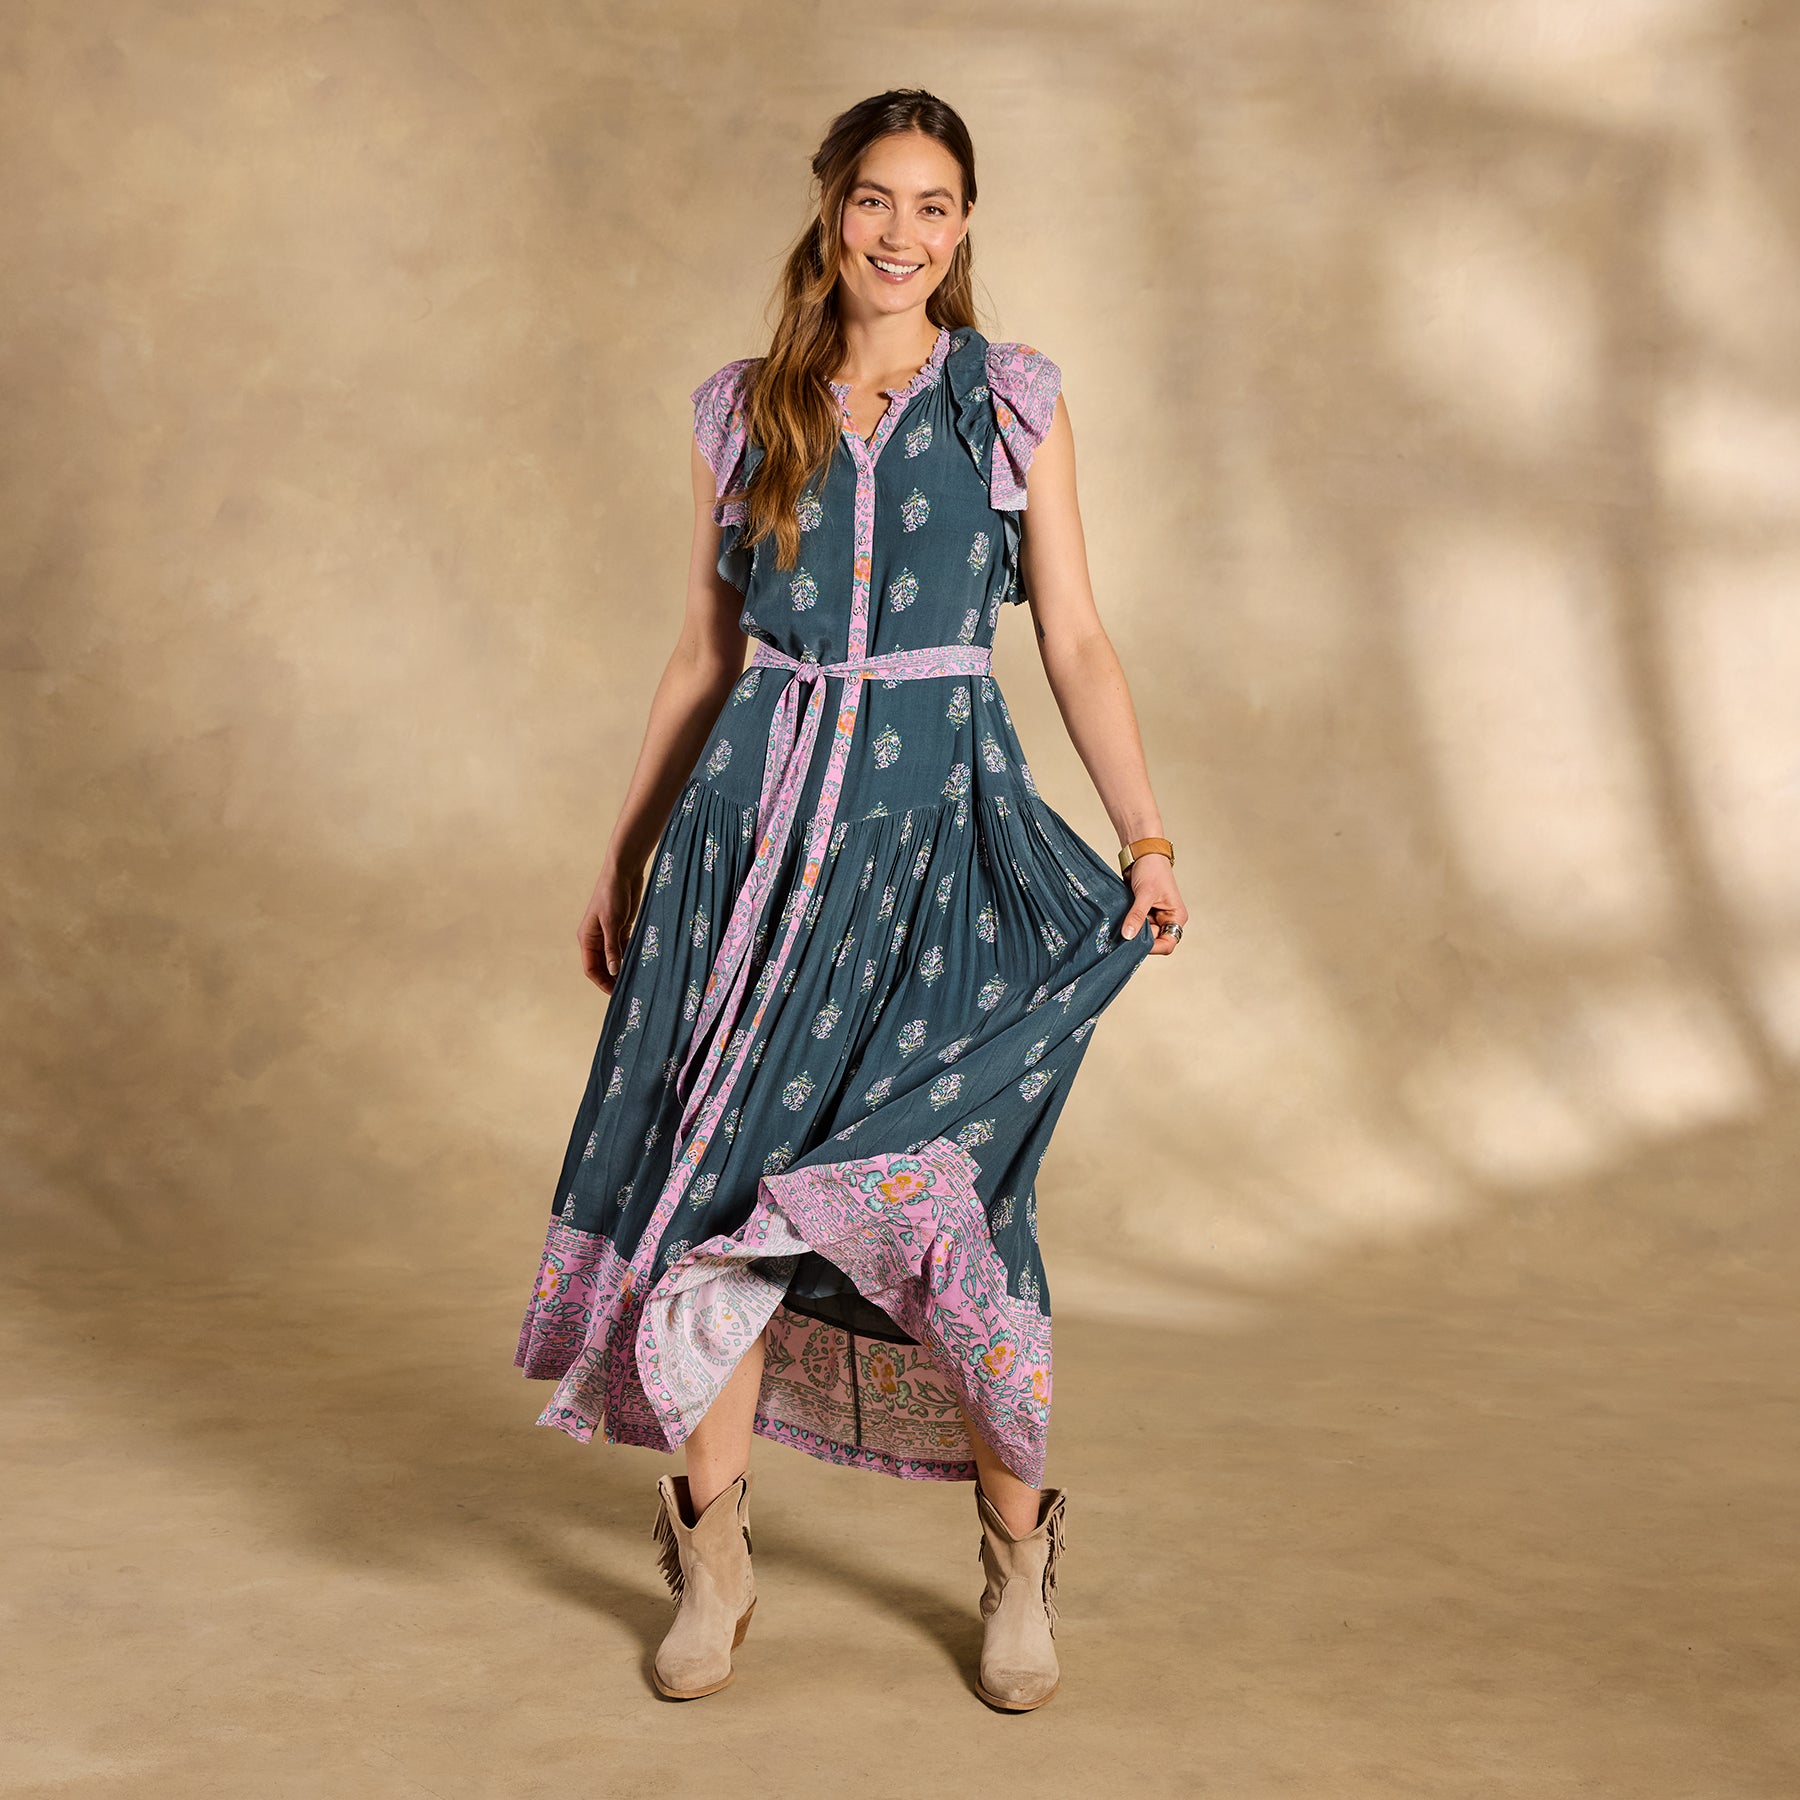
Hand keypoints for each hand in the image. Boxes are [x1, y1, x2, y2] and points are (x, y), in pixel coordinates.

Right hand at [577, 861, 642, 993]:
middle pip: (602, 966)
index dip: (602, 982)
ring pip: (613, 958)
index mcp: (587, 938)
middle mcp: (595, 938)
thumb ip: (612, 948)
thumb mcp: (612, 923)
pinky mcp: (621, 927)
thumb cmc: (613, 894)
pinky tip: (640, 964)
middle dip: (612, 978)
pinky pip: (623, 948)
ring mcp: (608, 933)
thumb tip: (613, 971)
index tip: (616, 993)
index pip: (591, 968)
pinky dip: (630, 956)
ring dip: (623, 968)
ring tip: (637, 980)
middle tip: (629, 990)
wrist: (623, 871)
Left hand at [1119, 852, 1185, 954]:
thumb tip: (1128, 936)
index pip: (1167, 944)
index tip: (1135, 943)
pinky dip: (1126, 924)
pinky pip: (1134, 925)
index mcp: (1176, 917)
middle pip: (1152, 941)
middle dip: (1138, 938)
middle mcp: (1166, 920)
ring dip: (1131, 930)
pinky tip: (1119, 920)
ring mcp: (1153, 917)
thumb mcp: (1145, 894)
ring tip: (1120, 923)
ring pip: (1141, 934)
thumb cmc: (1152, 869)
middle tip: (1122, 934)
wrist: (1142, 854)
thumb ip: (1137, 916)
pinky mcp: (1141, 912)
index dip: (1153, 947)